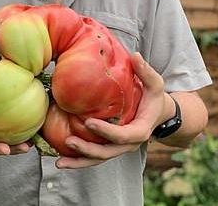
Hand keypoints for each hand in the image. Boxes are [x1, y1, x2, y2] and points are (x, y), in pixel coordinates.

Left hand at [55, 52, 166, 168]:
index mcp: (140, 131)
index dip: (106, 132)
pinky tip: (60, 160)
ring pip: (98, 159)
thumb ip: (146, 71)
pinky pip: (93, 156)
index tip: (88, 122)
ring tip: (59, 162)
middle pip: (107, 153)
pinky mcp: (109, 147)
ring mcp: (118, 148)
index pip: (123, 136)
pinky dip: (78, 159)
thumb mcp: (156, 84)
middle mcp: (129, 144)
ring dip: (79, 161)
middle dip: (88, 150)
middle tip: (69, 141)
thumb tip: (136, 55)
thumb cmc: (154, 97)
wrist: (158, 114)